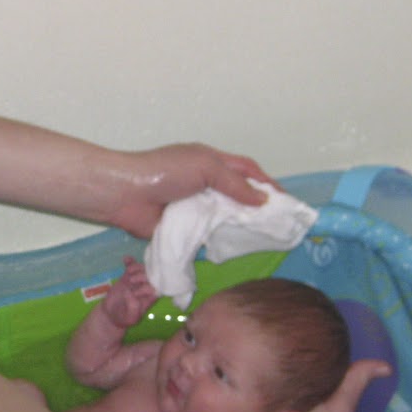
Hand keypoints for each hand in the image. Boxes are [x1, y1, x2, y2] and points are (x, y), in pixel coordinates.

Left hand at [100, 145, 274, 238]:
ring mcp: (194, 207)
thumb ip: (235, 183)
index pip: (246, 170)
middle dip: (258, 208)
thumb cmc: (165, 172)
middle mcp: (204, 183)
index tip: (286, 200)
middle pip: (238, 196)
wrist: (125, 194)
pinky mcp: (184, 228)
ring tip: (264, 240)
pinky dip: (220, 241)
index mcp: (210, 162)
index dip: (266, 182)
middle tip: (279, 225)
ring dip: (241, 226)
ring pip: (225, 218)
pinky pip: (207, 235)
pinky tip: (235, 249)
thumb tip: (262, 200)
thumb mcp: (205, 168)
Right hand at [101, 258, 157, 329]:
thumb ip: (133, 307)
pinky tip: (125, 259)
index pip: (157, 287)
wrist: (111, 314)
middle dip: (143, 275)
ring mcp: (137, 280)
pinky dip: (130, 261)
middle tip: (131, 281)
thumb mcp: (130, 318)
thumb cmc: (124, 318)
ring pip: (142, 269)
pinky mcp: (128, 276)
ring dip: (137, 267)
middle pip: (151, 275)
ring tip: (128, 272)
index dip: (149, 286)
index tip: (136, 292)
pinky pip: (131, 266)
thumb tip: (131, 292)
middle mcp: (146, 287)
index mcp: (150, 297)